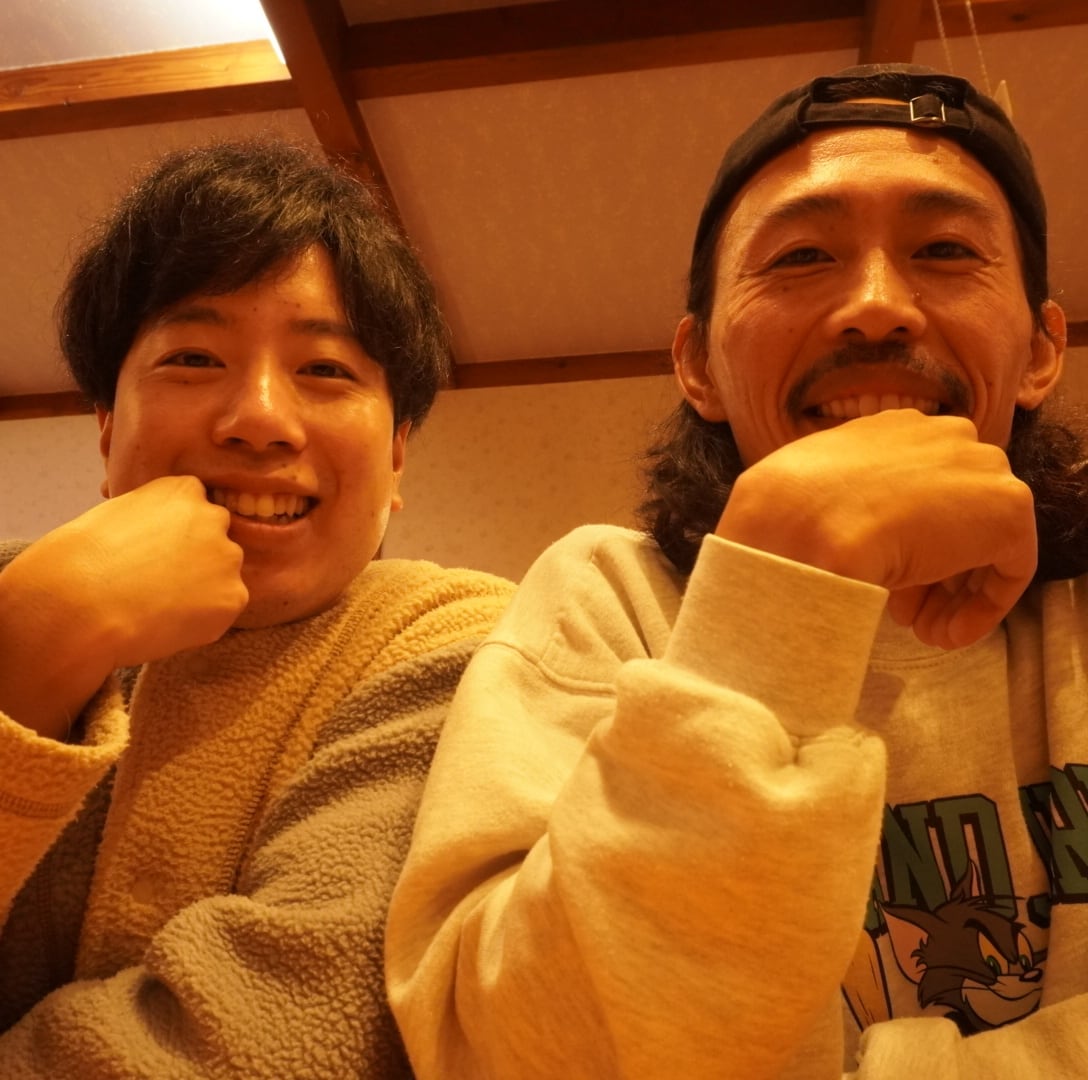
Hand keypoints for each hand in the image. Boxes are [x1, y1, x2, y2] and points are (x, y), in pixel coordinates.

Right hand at [0, 476, 247, 737]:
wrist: (80, 602)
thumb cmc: (82, 559)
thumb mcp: (118, 514)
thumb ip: (153, 519)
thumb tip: (159, 535)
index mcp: (184, 490)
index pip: (196, 510)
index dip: (175, 537)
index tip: (154, 554)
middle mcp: (214, 517)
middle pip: (215, 541)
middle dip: (196, 560)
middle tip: (160, 583)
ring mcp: (228, 557)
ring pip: (223, 576)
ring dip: (202, 590)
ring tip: (159, 605)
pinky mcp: (233, 596)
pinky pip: (224, 610)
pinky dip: (203, 619)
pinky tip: (169, 622)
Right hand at [716, 410, 1036, 648]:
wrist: (799, 524)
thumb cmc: (778, 514)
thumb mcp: (793, 495)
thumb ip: (826, 504)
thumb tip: (825, 538)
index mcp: (894, 429)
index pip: (917, 489)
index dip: (901, 543)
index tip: (881, 581)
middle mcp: (943, 436)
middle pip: (953, 514)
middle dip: (929, 570)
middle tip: (899, 610)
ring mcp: (979, 468)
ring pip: (980, 541)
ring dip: (950, 592)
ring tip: (919, 629)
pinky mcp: (1007, 510)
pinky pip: (1010, 567)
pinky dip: (981, 608)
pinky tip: (942, 635)